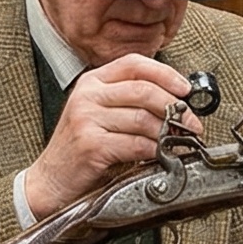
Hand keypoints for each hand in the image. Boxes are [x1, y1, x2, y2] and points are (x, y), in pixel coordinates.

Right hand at [23, 54, 194, 219]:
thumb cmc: (80, 149)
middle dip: (175, 107)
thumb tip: (175, 103)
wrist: (51, 180)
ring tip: (179, 142)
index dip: (166, 74)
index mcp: (91, 82)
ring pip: (143, 119)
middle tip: (191, 123)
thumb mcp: (99, 114)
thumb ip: (128, 102)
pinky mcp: (91, 145)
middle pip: (143, 90)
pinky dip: (155, 150)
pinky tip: (161, 155)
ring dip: (168, 133)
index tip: (185, 90)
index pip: (134, 64)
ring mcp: (86, 119)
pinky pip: (136, 144)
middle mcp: (87, 95)